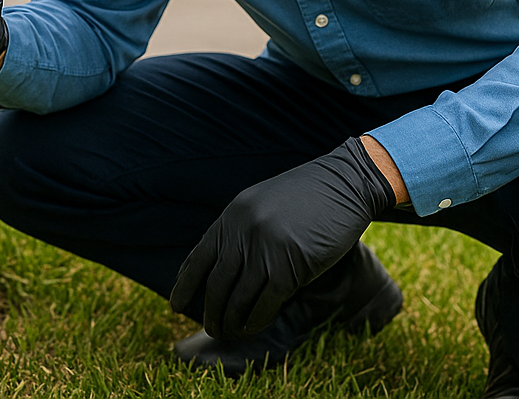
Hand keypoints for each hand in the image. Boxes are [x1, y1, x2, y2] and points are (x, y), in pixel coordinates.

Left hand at [169, 137, 396, 338]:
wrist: (343, 184)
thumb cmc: (304, 197)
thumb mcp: (260, 204)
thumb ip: (240, 230)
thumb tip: (220, 267)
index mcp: (232, 216)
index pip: (199, 258)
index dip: (185, 285)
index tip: (176, 305)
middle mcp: (243, 232)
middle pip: (216, 285)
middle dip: (210, 311)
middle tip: (211, 328)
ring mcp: (265, 249)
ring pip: (238, 299)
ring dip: (230, 322)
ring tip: (228, 333)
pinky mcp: (290, 267)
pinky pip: (265, 304)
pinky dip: (255, 321)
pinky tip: (251, 329)